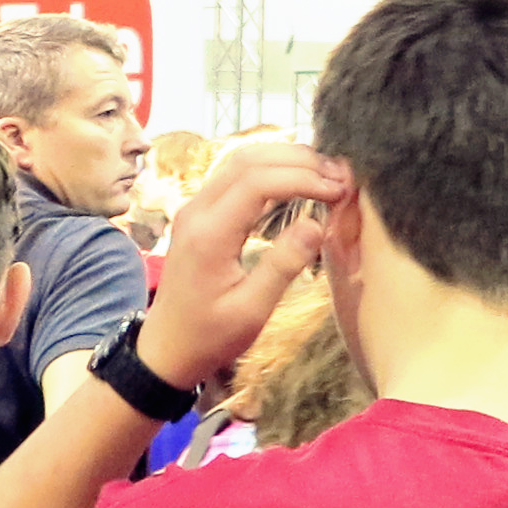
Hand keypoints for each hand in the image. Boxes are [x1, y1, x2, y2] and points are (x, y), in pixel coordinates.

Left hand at [136, 143, 348, 386]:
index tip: (339, 190)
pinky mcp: (200, 212)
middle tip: (341, 175)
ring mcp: (195, 207)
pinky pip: (235, 175)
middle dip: (299, 160)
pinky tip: (298, 179)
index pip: (257, 182)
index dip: (303, 177)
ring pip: (241, 161)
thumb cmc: (210, 336)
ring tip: (326, 173)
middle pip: (248, 160)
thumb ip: (283, 266)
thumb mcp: (251, 311)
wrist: (167, 347)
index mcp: (209, 234)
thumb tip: (317, 225)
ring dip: (285, 159)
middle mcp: (197, 210)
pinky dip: (270, 169)